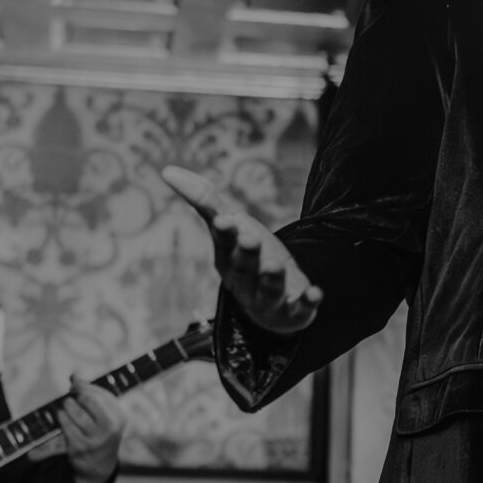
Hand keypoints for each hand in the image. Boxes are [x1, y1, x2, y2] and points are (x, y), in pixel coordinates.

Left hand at [56, 375, 125, 482]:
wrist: (100, 466)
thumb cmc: (101, 432)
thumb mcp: (106, 414)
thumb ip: (92, 394)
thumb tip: (74, 375)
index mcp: (119, 416)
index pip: (99, 393)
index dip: (83, 386)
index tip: (74, 384)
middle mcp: (110, 427)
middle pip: (87, 399)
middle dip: (75, 395)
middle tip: (71, 398)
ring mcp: (94, 438)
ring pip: (73, 411)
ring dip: (66, 406)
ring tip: (67, 408)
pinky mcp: (79, 446)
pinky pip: (64, 424)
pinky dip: (60, 418)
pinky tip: (62, 418)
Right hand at [162, 166, 322, 334]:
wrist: (271, 305)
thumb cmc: (247, 258)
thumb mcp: (232, 227)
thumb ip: (206, 201)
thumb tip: (166, 171)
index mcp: (228, 258)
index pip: (224, 243)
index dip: (225, 233)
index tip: (224, 220)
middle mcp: (245, 280)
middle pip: (245, 266)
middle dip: (247, 253)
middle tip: (250, 238)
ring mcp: (269, 298)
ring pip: (269, 289)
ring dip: (272, 278)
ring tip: (275, 265)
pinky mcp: (294, 311)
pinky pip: (300, 309)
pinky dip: (307, 303)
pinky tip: (316, 294)